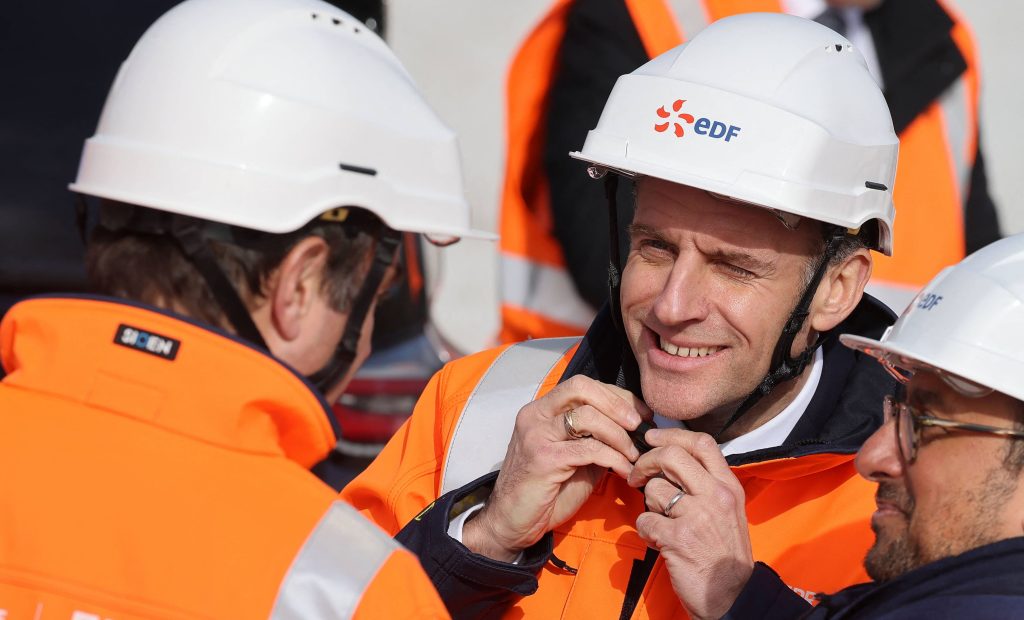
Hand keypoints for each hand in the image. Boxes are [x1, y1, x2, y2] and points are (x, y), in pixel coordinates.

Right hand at [463, 375, 649, 560]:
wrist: (513, 521)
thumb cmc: (547, 491)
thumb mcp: (577, 457)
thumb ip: (596, 437)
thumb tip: (634, 428)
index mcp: (542, 410)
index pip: (583, 385)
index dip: (617, 396)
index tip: (641, 414)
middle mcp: (536, 415)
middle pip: (581, 388)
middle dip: (617, 404)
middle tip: (639, 426)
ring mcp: (537, 435)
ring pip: (587, 416)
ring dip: (618, 435)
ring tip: (633, 454)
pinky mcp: (543, 458)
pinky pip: (588, 449)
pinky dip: (614, 458)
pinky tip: (624, 470)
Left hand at [628, 429, 752, 619]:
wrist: (732, 595)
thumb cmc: (724, 552)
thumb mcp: (728, 510)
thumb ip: (705, 484)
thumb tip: (670, 461)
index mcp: (728, 486)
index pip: (701, 443)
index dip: (671, 434)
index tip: (651, 437)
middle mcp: (715, 496)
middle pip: (671, 456)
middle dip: (646, 461)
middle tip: (637, 474)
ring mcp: (697, 516)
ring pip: (653, 490)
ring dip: (648, 506)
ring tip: (660, 522)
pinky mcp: (678, 538)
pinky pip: (645, 520)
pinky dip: (646, 530)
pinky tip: (658, 541)